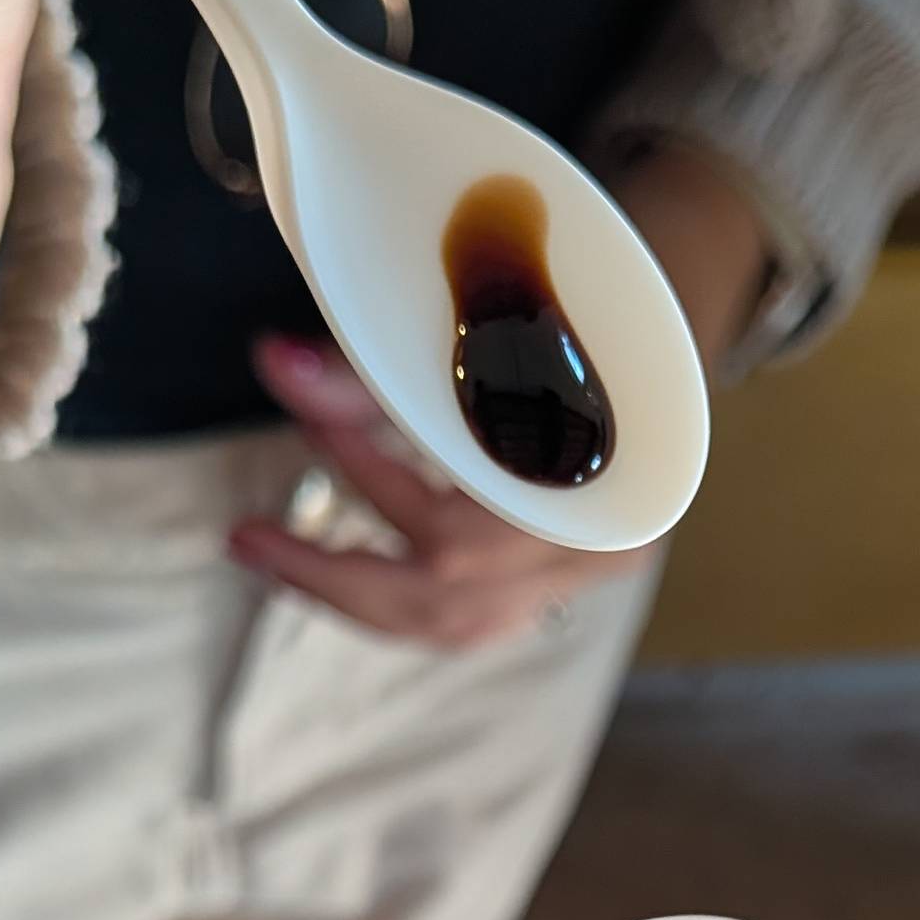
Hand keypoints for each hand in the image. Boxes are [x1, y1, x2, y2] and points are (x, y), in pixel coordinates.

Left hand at [229, 141, 774, 651]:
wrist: (673, 303)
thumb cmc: (591, 294)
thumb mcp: (498, 307)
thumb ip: (387, 359)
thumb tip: (275, 364)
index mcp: (602, 480)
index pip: (456, 520)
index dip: (364, 472)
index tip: (302, 407)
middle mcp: (601, 545)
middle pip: (448, 600)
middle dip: (333, 575)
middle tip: (246, 540)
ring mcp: (587, 571)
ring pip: (454, 626)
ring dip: (354, 599)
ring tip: (275, 559)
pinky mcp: (563, 576)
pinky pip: (469, 617)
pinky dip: (398, 597)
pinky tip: (343, 570)